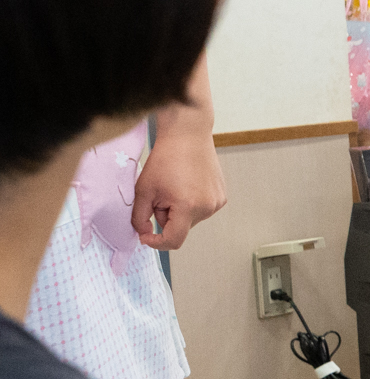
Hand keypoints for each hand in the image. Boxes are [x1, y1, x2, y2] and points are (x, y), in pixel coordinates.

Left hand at [132, 126, 225, 249]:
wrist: (188, 136)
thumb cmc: (166, 159)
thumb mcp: (143, 190)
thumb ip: (139, 217)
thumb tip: (143, 233)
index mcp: (188, 207)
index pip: (173, 240)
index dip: (156, 242)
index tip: (145, 237)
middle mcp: (207, 208)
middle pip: (181, 228)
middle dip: (167, 217)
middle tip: (160, 195)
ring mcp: (217, 203)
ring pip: (191, 219)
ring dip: (179, 210)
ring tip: (176, 187)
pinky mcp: (222, 197)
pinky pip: (201, 209)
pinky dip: (191, 203)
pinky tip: (188, 185)